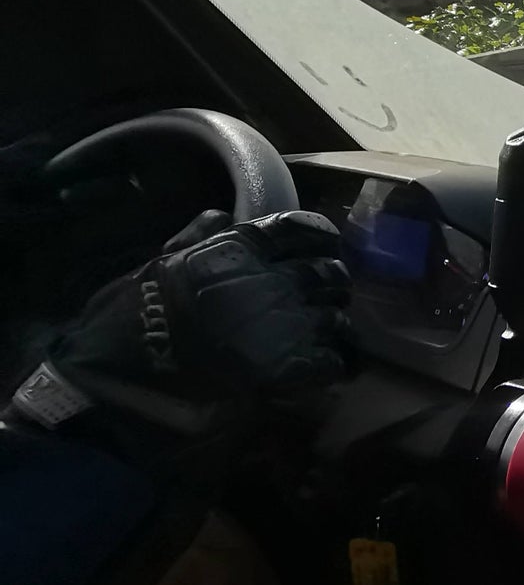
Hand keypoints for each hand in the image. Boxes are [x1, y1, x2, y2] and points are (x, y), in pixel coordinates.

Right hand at [10, 210, 351, 432]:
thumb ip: (198, 235)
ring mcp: (287, 325)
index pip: (302, 229)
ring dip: (333, 326)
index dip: (319, 236)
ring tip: (324, 335)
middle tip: (323, 296)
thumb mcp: (162, 260)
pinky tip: (328, 366)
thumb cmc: (135, 311)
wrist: (124, 366)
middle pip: (330, 273)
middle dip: (331, 284)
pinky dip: (336, 364)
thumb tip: (222, 215)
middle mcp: (274, 281)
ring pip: (338, 318)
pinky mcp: (291, 369)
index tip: (323, 245)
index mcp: (243, 249)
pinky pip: (335, 362)